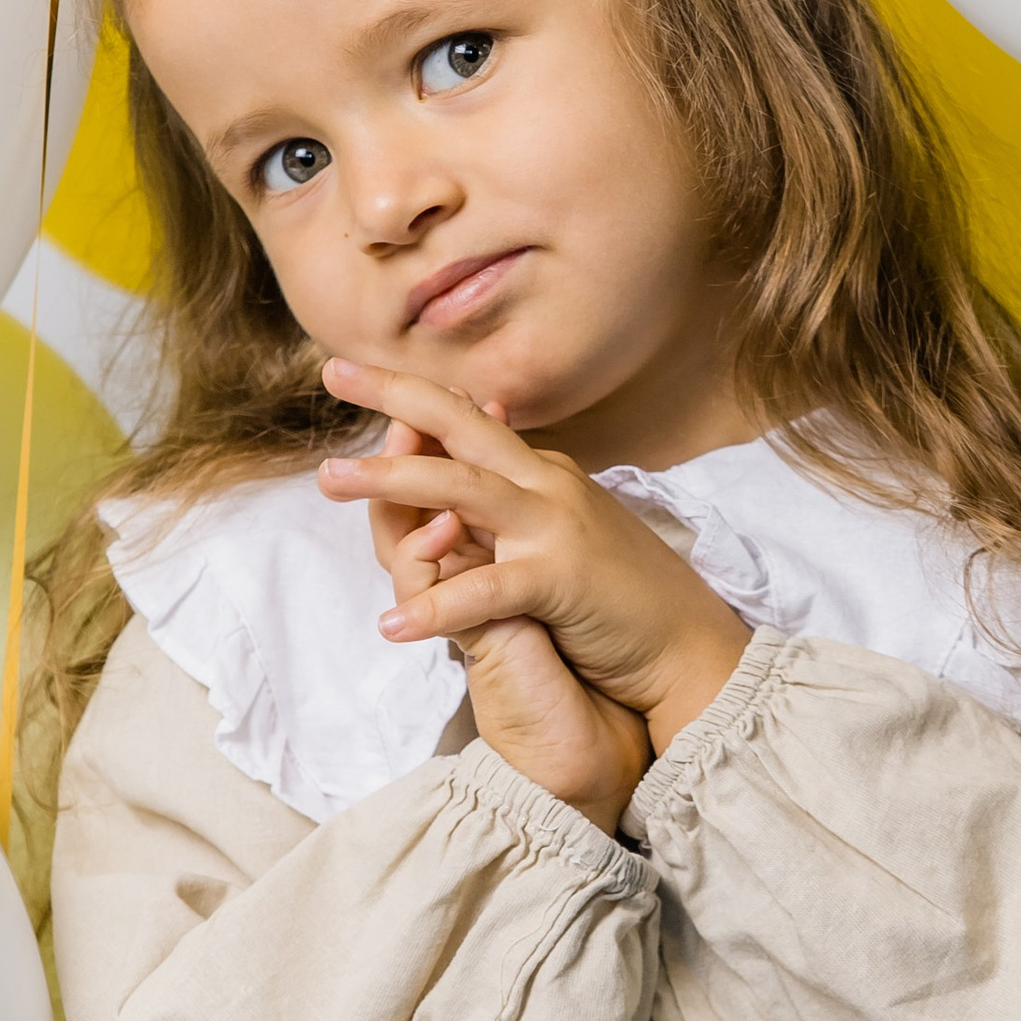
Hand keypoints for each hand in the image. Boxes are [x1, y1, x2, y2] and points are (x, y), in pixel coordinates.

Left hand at [318, 359, 750, 755]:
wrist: (691, 649)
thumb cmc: (626, 601)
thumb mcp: (565, 536)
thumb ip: (517, 506)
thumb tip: (471, 483)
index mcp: (544, 477)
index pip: (471, 426)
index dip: (417, 398)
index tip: (364, 374)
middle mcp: (548, 487)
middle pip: (461, 429)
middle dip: (394, 397)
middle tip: (334, 371)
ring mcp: (554, 529)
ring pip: (461, 488)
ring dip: (390, 481)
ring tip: (328, 478)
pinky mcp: (560, 581)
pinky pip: (484, 590)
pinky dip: (436, 607)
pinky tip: (391, 625)